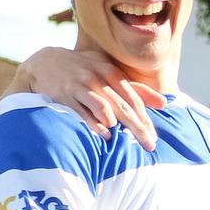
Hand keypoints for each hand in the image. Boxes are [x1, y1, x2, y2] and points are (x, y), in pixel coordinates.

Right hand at [13, 48, 166, 151]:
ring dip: (119, 123)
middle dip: (138, 126)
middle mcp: (99, 77)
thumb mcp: (108, 72)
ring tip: (131, 142)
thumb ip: (135, 89)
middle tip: (150, 145)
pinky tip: (105, 134)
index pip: (133, 98)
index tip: (154, 137)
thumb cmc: (82, 70)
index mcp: (111, 72)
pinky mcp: (65, 94)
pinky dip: (94, 122)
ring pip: (105, 106)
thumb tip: (164, 104)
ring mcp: (81, 85)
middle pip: (123, 105)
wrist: (45, 63)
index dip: (145, 118)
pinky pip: (82, 110)